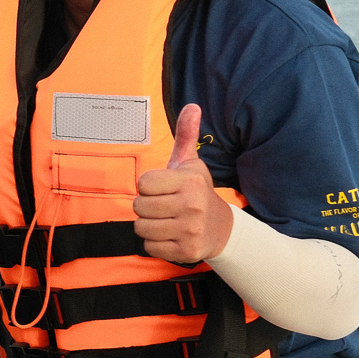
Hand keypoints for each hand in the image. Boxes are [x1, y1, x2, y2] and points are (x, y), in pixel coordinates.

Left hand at [134, 104, 232, 263]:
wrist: (220, 229)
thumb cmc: (196, 192)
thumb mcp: (191, 164)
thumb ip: (186, 136)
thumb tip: (192, 106)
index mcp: (190, 181)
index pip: (142, 184)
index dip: (148, 186)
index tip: (164, 188)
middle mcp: (192, 205)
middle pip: (138, 207)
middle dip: (147, 207)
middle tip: (164, 206)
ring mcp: (190, 230)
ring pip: (141, 228)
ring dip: (149, 226)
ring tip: (167, 220)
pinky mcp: (186, 251)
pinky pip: (149, 247)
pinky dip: (155, 243)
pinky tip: (171, 235)